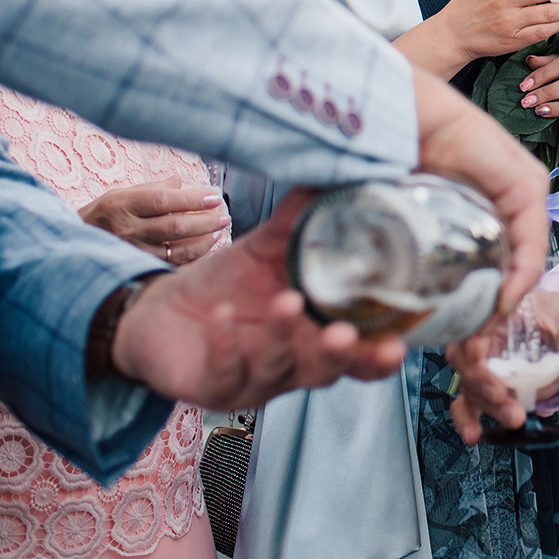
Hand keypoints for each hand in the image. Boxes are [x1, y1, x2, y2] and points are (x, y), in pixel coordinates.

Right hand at [78, 179, 229, 265]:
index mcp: (123, 205)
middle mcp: (127, 229)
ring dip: (202, 241)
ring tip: (218, 232)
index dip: (192, 200)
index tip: (214, 198)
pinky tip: (205, 250)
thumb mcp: (122, 194)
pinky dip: (191, 258)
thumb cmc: (105, 214)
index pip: (164, 201)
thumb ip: (153, 188)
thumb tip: (181, 181)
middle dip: (205, 221)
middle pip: (174, 227)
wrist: (76, 244)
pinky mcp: (137, 268)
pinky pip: (171, 266)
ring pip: (175, 250)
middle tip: (224, 216)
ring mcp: (132, 252)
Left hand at [110, 187, 405, 408]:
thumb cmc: (228, 286)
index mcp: (314, 336)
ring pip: (277, 370)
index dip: (379, 356)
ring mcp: (253, 380)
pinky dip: (227, 343)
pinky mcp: (212, 385)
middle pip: (326, 372)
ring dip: (283, 338)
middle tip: (345, 334)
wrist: (162, 312)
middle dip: (338, 356)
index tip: (397, 343)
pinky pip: (223, 371)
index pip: (358, 356)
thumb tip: (333, 172)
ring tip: (285, 302)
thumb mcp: (267, 250)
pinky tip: (224, 315)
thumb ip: (302, 221)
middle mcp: (292, 365)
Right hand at [411, 68, 549, 312]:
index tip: (460, 329)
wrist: (407, 113)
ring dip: (507, 296)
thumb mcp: (413, 209)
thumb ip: (414, 238)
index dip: (483, 296)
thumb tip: (387, 287)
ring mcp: (525, 190)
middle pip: (513, 262)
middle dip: (494, 301)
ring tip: (483, 326)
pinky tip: (502, 299)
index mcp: (489, 202)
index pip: (499, 258)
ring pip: (525, 258)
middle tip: (471, 336)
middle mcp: (514, 197)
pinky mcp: (527, 186)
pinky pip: (530, 243)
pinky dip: (520, 275)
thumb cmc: (402, 153)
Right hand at [447, 289, 558, 442]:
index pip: (474, 326)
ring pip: (470, 385)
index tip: (483, 363)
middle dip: (482, 382)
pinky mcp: (487, 387)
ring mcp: (484, 364)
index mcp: (500, 313)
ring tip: (513, 417)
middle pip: (465, 359)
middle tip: (502, 396)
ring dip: (487, 405)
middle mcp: (485, 337)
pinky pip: (468, 404)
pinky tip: (473, 433)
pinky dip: (467, 420)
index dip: (474, 347)